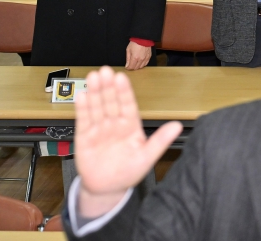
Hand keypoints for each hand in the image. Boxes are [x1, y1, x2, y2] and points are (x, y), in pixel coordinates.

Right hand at [74, 67, 182, 219]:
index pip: (128, 105)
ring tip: (93, 77)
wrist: (107, 189)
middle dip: (108, 87)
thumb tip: (178, 126)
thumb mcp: (147, 158)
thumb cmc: (129, 172)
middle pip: (111, 102)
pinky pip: (84, 121)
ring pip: (97, 108)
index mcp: (131, 126)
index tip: (121, 77)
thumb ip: (160, 141)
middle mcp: (114, 124)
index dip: (124, 91)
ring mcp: (99, 129)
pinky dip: (83, 109)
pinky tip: (82, 96)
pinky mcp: (84, 138)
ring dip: (94, 93)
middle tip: (105, 71)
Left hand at [125, 42, 150, 70]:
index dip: (128, 68)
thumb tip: (127, 66)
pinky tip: (140, 62)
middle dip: (132, 67)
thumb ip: (128, 59)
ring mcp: (145, 58)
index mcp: (135, 58)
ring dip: (137, 66)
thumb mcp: (128, 50)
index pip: (131, 67)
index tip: (127, 67)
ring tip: (135, 63)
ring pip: (141, 67)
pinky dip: (142, 64)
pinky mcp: (149, 56)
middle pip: (136, 68)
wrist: (143, 38)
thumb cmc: (135, 43)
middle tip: (130, 64)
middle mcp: (141, 59)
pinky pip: (146, 63)